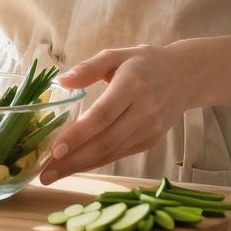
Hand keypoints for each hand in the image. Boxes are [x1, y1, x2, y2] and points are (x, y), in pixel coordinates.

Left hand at [39, 45, 189, 182]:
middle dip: (73, 161)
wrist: (185, 77)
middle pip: (106, 142)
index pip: (102, 115)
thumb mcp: (117, 55)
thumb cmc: (144, 63)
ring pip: (112, 153)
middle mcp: (144, 110)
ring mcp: (150, 129)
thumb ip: (88, 68)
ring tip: (53, 174)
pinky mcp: (151, 141)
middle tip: (45, 174)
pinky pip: (119, 154)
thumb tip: (61, 81)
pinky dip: (96, 162)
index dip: (78, 135)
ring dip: (81, 166)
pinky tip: (76, 165)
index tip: (54, 150)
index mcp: (133, 85)